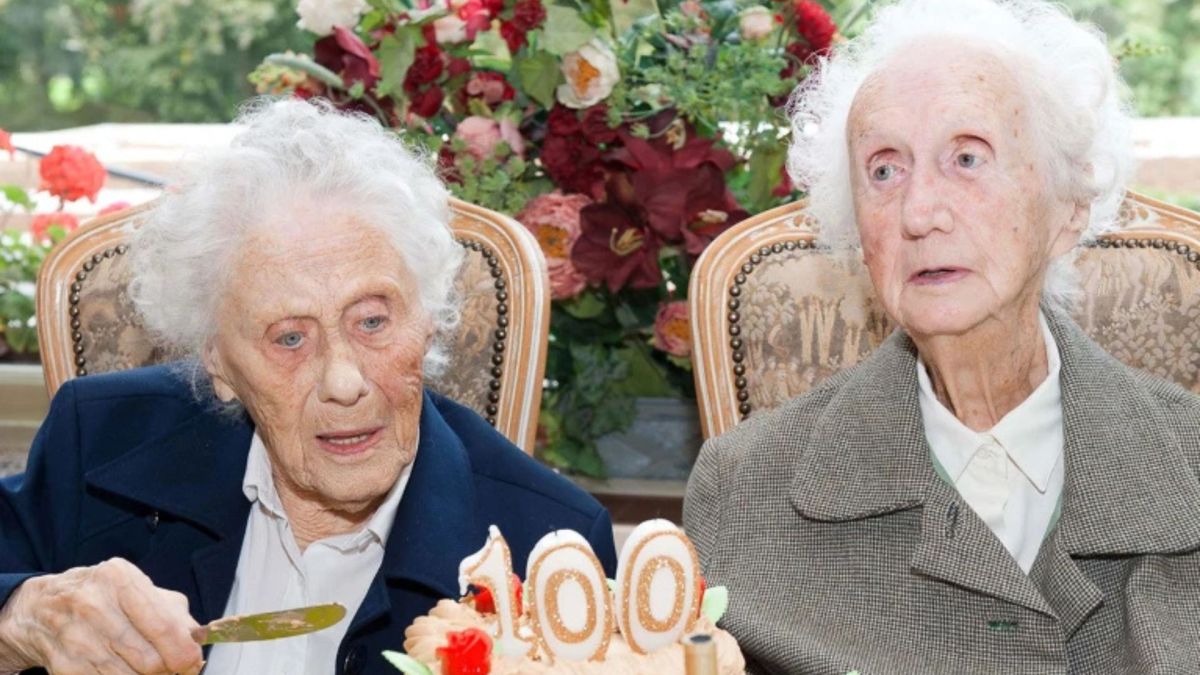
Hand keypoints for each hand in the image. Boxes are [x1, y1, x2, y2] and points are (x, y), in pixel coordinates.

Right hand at [0, 558, 203, 673]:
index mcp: (119, 579)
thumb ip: (173, 613)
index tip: (192, 661)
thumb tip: (197, 644)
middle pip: (149, 659)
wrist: (40, 607)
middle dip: (168, 670)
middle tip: (172, 668)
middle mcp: (93, 605)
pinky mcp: (64, 665)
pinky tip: (124, 669)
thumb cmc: (100, 597)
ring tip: (147, 667)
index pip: (163, 626)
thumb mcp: (138, 590)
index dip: (184, 653)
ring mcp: (75, 637)